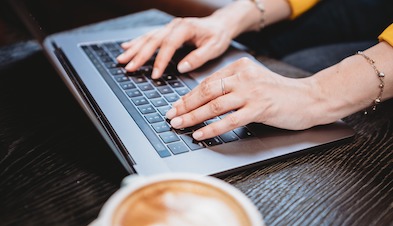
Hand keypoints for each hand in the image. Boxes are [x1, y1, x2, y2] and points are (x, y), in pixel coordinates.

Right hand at [116, 16, 232, 78]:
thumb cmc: (218, 36)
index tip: (154, 75)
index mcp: (185, 28)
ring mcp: (169, 27)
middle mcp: (174, 25)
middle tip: (129, 67)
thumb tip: (182, 67)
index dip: (160, 61)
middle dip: (139, 55)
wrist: (220, 25)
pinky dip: (137, 41)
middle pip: (153, 40)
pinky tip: (127, 46)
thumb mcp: (214, 48)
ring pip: (148, 37)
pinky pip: (149, 35)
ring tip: (122, 59)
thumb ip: (198, 57)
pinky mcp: (167, 30)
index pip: (169, 45)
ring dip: (134, 48)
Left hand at [165, 57, 320, 140]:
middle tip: (171, 115)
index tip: (177, 105)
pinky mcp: (259, 108)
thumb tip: (205, 100)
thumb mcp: (254, 82)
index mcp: (240, 67)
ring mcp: (251, 92)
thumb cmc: (280, 93)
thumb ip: (232, 86)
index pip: (208, 81)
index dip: (189, 95)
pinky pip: (229, 120)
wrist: (309, 98)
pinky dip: (211, 128)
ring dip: (193, 116)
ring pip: (214, 105)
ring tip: (179, 124)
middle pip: (206, 91)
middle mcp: (244, 77)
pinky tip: (200, 133)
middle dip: (185, 105)